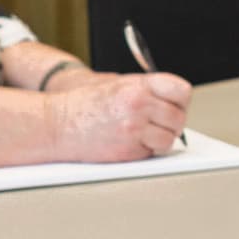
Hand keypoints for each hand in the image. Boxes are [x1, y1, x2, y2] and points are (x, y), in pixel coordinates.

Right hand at [46, 69, 192, 162]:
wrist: (57, 123)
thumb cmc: (84, 104)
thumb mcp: (117, 85)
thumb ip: (146, 90)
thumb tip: (173, 101)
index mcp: (139, 85)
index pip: (181, 91)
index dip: (181, 101)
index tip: (176, 105)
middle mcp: (139, 105)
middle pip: (178, 118)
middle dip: (172, 124)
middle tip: (160, 124)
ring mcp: (134, 129)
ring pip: (168, 139)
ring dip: (161, 140)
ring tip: (145, 134)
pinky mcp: (127, 150)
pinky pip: (151, 153)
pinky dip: (145, 150)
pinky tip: (130, 142)